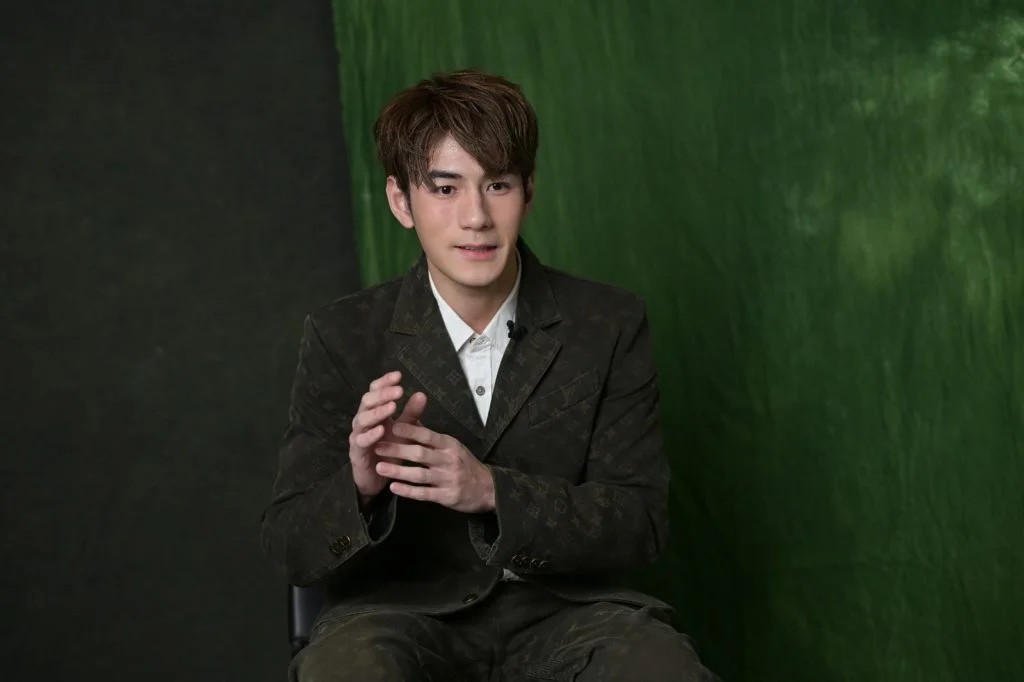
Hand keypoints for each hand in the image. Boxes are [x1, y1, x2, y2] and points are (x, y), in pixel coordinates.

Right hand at [348, 371, 426, 506]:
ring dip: (378, 411)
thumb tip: (422, 394)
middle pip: (367, 401)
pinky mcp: (357, 452)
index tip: (399, 375)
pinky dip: (370, 435)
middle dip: (383, 394)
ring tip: (392, 406)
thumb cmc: (390, 450)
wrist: (378, 477)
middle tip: (399, 390)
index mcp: (375, 411)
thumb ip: (411, 413)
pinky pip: (361, 441)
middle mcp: (364, 420)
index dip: (384, 382)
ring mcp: (358, 435)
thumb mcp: (404, 430)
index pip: (375, 391)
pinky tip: (381, 430)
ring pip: (362, 419)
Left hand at [374, 422, 494, 513]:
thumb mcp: (452, 445)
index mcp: (449, 444)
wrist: (487, 488)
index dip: (409, 430)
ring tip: (379, 467)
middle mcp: (449, 460)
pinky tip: (393, 487)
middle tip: (377, 446)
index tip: (391, 426)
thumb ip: (431, 436)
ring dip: (398, 470)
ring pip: (419, 474)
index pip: (427, 435)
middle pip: (420, 453)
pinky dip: (407, 491)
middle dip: (397, 450)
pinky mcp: (446, 496)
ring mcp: (447, 479)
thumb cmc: (464, 464)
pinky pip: (424, 493)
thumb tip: (410, 419)